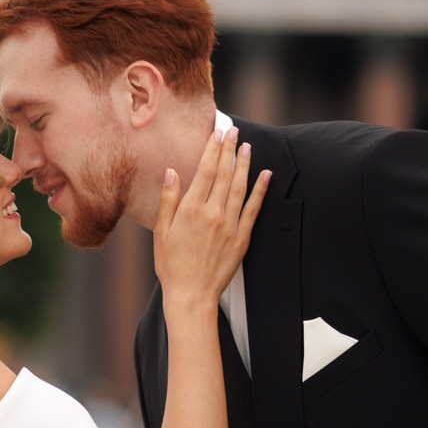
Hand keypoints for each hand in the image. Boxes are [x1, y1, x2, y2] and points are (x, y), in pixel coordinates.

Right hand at [153, 129, 270, 309]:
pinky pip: (253, 209)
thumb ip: (168, 200)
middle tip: (234, 132)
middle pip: (224, 174)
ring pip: (240, 187)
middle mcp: (213, 213)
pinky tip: (265, 175)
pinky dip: (260, 190)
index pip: (205, 171)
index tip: (217, 134)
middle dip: (230, 150)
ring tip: (247, 147)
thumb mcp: (161, 231)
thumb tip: (172, 172)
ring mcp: (230, 225)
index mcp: (191, 210)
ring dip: (245, 165)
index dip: (212, 150)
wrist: (191, 295)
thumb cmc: (172, 265)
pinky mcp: (241, 238)